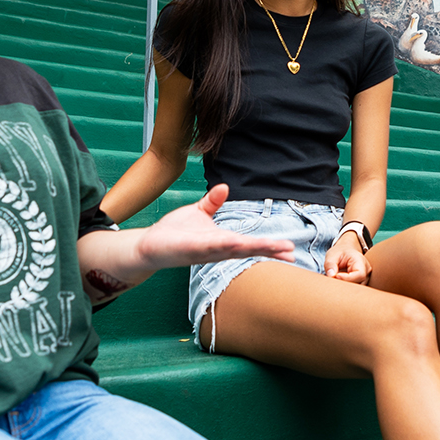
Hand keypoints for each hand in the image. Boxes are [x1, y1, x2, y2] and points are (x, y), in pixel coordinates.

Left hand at [134, 185, 294, 271]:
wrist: (148, 244)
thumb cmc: (174, 232)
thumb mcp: (198, 213)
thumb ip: (212, 202)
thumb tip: (225, 187)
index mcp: (222, 241)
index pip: (250, 244)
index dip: (269, 246)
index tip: (289, 248)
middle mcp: (218, 249)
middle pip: (248, 249)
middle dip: (269, 250)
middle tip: (290, 252)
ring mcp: (205, 251)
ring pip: (234, 249)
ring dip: (253, 248)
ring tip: (274, 248)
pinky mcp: (190, 249)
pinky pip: (210, 246)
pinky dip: (223, 244)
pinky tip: (235, 242)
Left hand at [323, 230, 371, 284]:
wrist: (346, 251)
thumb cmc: (340, 253)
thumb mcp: (332, 255)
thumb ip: (330, 265)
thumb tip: (331, 276)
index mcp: (361, 261)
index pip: (359, 274)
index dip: (347, 278)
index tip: (336, 276)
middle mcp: (366, 270)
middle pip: (359, 283)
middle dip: (345, 285)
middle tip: (333, 281)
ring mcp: (366, 278)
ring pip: (357, 289)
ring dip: (345, 288)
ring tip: (335, 282)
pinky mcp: (362, 283)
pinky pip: (355, 290)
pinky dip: (346, 289)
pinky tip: (339, 285)